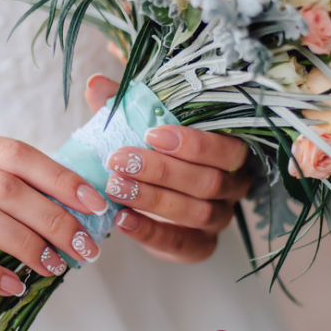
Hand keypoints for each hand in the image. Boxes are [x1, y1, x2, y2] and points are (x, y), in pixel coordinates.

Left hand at [85, 74, 250, 263]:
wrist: (148, 197)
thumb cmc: (150, 151)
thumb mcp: (138, 126)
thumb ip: (122, 105)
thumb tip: (96, 83)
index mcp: (230, 152)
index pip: (228, 149)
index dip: (194, 144)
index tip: (152, 134)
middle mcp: (233, 187)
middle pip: (209, 181)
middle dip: (162, 170)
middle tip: (119, 160)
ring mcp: (219, 219)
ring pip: (196, 212)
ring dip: (152, 198)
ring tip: (114, 187)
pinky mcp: (200, 246)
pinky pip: (181, 243)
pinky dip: (150, 232)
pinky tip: (121, 219)